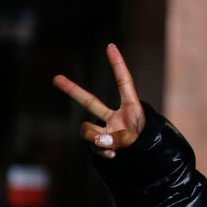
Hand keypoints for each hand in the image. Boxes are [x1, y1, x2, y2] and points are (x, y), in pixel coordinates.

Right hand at [52, 43, 145, 159]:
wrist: (150, 160)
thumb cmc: (150, 144)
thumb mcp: (138, 139)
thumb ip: (118, 138)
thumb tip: (99, 139)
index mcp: (132, 107)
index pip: (124, 82)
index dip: (117, 64)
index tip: (111, 46)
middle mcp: (117, 116)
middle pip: (90, 102)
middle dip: (73, 91)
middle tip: (56, 78)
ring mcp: (107, 129)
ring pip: (87, 130)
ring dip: (95, 139)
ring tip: (113, 148)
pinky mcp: (102, 141)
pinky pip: (93, 145)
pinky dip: (101, 151)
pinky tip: (114, 156)